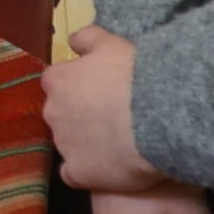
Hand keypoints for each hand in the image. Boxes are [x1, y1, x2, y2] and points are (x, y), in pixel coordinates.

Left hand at [43, 24, 161, 190]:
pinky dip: (86, 173)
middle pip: (60, 114)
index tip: (99, 91)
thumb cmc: (136, 75)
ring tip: (117, 143)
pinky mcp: (79, 173)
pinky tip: (106, 169)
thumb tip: (72, 41)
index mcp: (57, 80)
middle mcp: (52, 112)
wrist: (161, 115)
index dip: (78, 87)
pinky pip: (74, 175)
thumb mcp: (112, 43)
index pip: (56, 83)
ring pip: (68, 144)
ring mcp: (63, 145)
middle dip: (79, 115)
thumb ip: (87, 39)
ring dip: (85, 143)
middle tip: (111, 117)